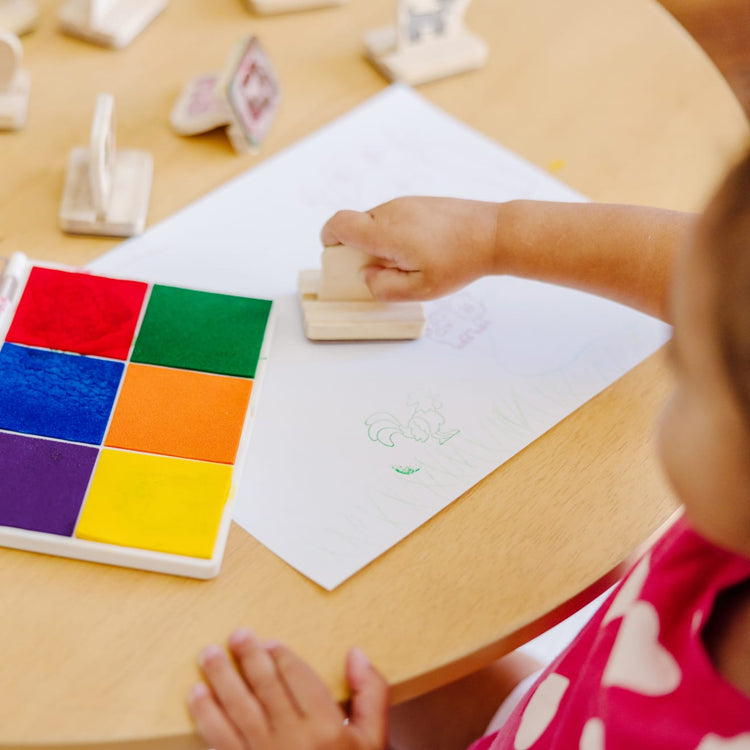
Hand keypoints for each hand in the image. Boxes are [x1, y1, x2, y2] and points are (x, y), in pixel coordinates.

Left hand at [188, 628, 388, 749]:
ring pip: (237, 708)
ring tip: (209, 655)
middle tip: (237, 635)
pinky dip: (206, 714)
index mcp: (327, 727)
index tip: (269, 642)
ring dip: (221, 678)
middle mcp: (293, 739)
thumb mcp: (373, 740)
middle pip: (266, 686)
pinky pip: (218, 739)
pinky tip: (197, 695)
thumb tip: (356, 654)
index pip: (299, 678)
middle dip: (248, 656)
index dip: (282, 656)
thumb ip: (371, 693)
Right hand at [320, 196, 500, 300]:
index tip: (338, 258)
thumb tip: (365, 276)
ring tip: (411, 262)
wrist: (494, 233)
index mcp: (385, 232)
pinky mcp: (418, 202)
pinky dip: (397, 235)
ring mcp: (405, 204)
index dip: (329, 240)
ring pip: (376, 223)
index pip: (338, 225)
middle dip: (360, 250)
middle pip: (356, 226)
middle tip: (386, 270)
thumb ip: (384, 288)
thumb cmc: (460, 261)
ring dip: (381, 243)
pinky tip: (423, 250)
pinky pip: (394, 219)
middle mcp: (390, 212)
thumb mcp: (420, 289)